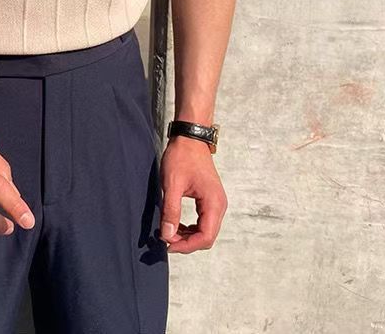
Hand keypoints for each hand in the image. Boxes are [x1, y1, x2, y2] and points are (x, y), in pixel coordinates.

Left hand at [159, 135, 227, 252]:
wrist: (190, 138)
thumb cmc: (182, 157)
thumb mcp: (172, 184)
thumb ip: (171, 210)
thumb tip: (167, 234)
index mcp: (214, 203)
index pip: (206, 237)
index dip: (186, 246)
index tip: (167, 245)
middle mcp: (219, 206)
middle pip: (207, 237)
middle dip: (186, 242)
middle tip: (165, 239)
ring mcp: (216, 202)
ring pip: (205, 231)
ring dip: (188, 236)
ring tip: (168, 231)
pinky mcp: (210, 199)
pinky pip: (203, 221)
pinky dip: (190, 227)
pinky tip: (176, 223)